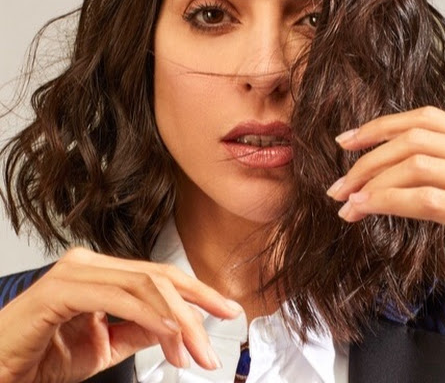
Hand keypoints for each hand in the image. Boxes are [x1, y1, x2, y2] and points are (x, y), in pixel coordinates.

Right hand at [0, 248, 242, 382]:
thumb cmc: (41, 358)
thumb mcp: (105, 346)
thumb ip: (139, 330)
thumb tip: (178, 326)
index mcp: (103, 272)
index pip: (161, 276)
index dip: (199, 292)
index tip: (227, 308)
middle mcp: (91, 263)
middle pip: (159, 277)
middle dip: (197, 305)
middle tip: (217, 337)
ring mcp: (76, 271)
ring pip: (144, 285)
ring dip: (177, 319)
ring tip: (195, 350)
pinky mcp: (60, 289)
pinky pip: (117, 298)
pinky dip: (148, 315)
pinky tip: (170, 331)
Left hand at [326, 106, 444, 295]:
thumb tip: (398, 170)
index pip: (428, 120)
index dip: (382, 126)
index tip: (347, 140)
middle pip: (415, 141)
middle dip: (367, 160)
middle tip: (338, 184)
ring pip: (416, 167)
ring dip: (370, 183)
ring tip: (345, 202)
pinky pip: (428, 201)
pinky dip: (387, 202)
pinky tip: (363, 209)